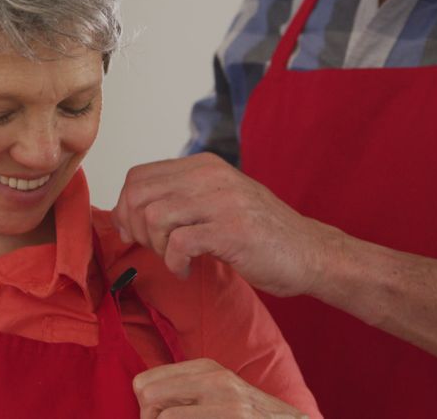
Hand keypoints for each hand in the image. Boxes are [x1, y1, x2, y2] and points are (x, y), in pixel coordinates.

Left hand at [112, 152, 341, 296]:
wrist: (310, 252)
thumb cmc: (261, 234)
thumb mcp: (219, 200)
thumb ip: (182, 198)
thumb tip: (131, 212)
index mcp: (204, 166)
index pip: (139, 177)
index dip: (126, 208)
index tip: (135, 233)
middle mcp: (211, 176)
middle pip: (140, 195)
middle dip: (137, 228)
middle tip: (156, 249)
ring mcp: (222, 201)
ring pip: (155, 217)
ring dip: (156, 246)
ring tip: (175, 259)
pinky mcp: (231, 230)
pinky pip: (178, 244)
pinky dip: (174, 263)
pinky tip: (188, 270)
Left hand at [134, 358, 307, 417]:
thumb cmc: (247, 414)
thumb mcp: (218, 390)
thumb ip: (185, 388)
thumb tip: (143, 395)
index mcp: (206, 369)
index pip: (144, 382)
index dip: (145, 407)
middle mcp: (214, 380)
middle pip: (147, 395)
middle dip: (149, 418)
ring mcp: (225, 403)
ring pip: (162, 416)